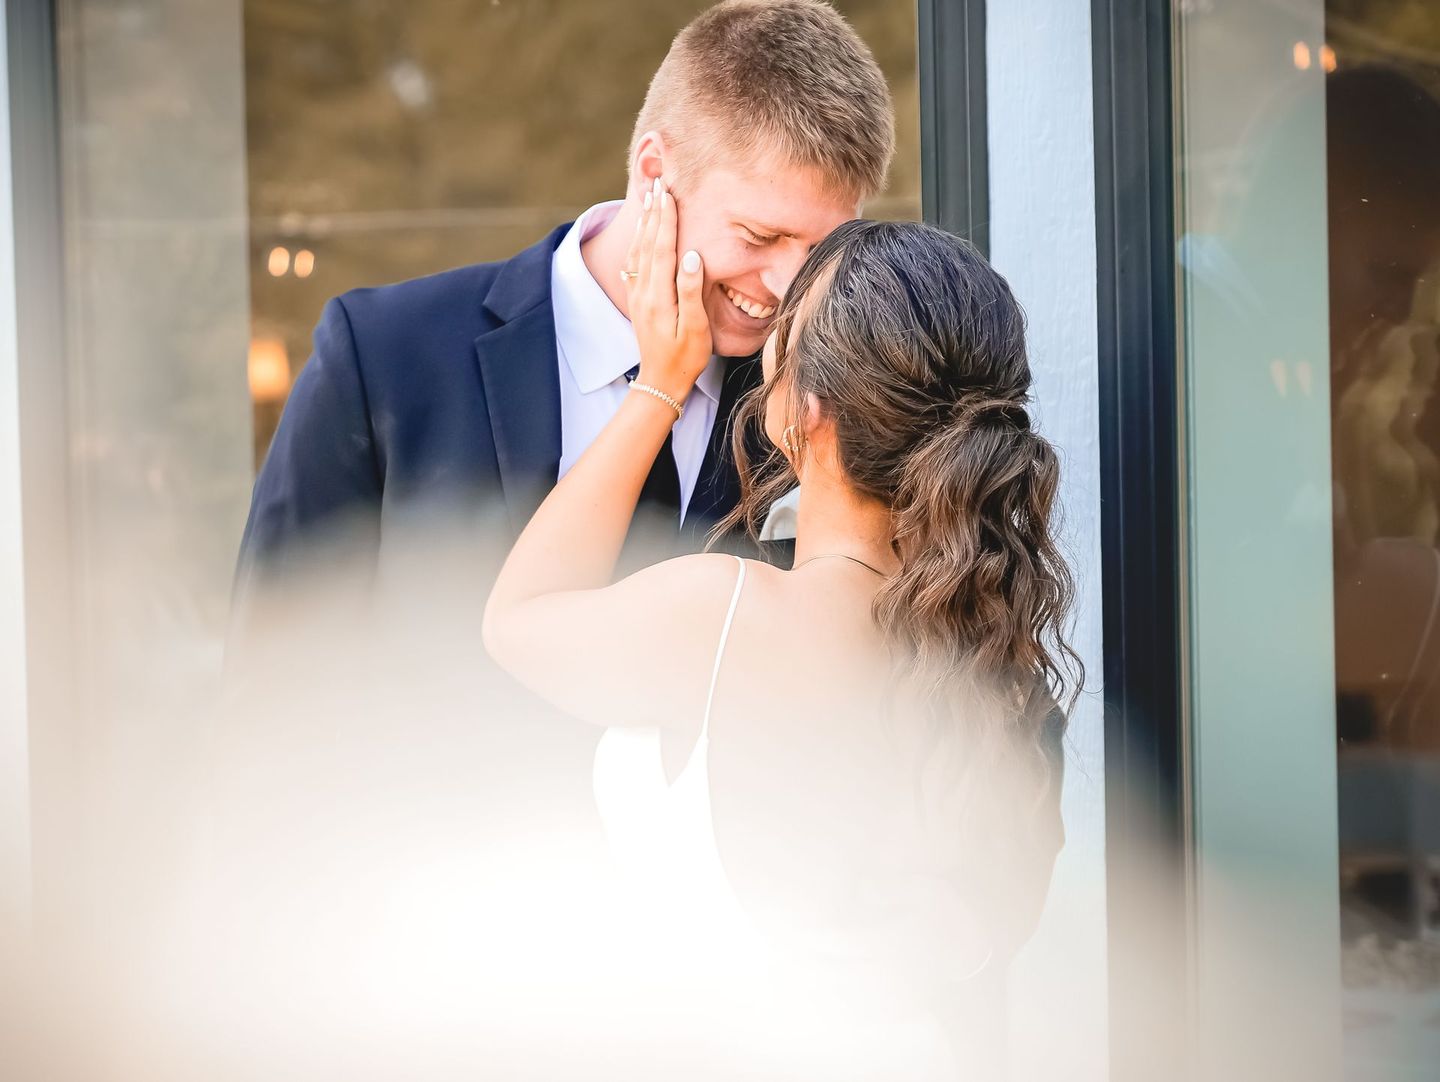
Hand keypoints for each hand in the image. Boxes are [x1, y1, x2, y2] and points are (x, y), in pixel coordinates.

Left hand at [623, 177, 711, 403]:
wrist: (660, 382)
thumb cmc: (685, 358)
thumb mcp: (696, 329)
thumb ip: (691, 291)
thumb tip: (692, 256)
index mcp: (659, 297)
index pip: (662, 249)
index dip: (666, 220)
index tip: (669, 194)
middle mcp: (644, 292)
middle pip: (648, 243)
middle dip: (654, 212)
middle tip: (658, 183)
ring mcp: (637, 296)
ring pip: (638, 251)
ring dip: (644, 223)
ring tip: (649, 198)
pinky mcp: (637, 301)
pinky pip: (633, 264)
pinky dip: (637, 242)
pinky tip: (640, 232)